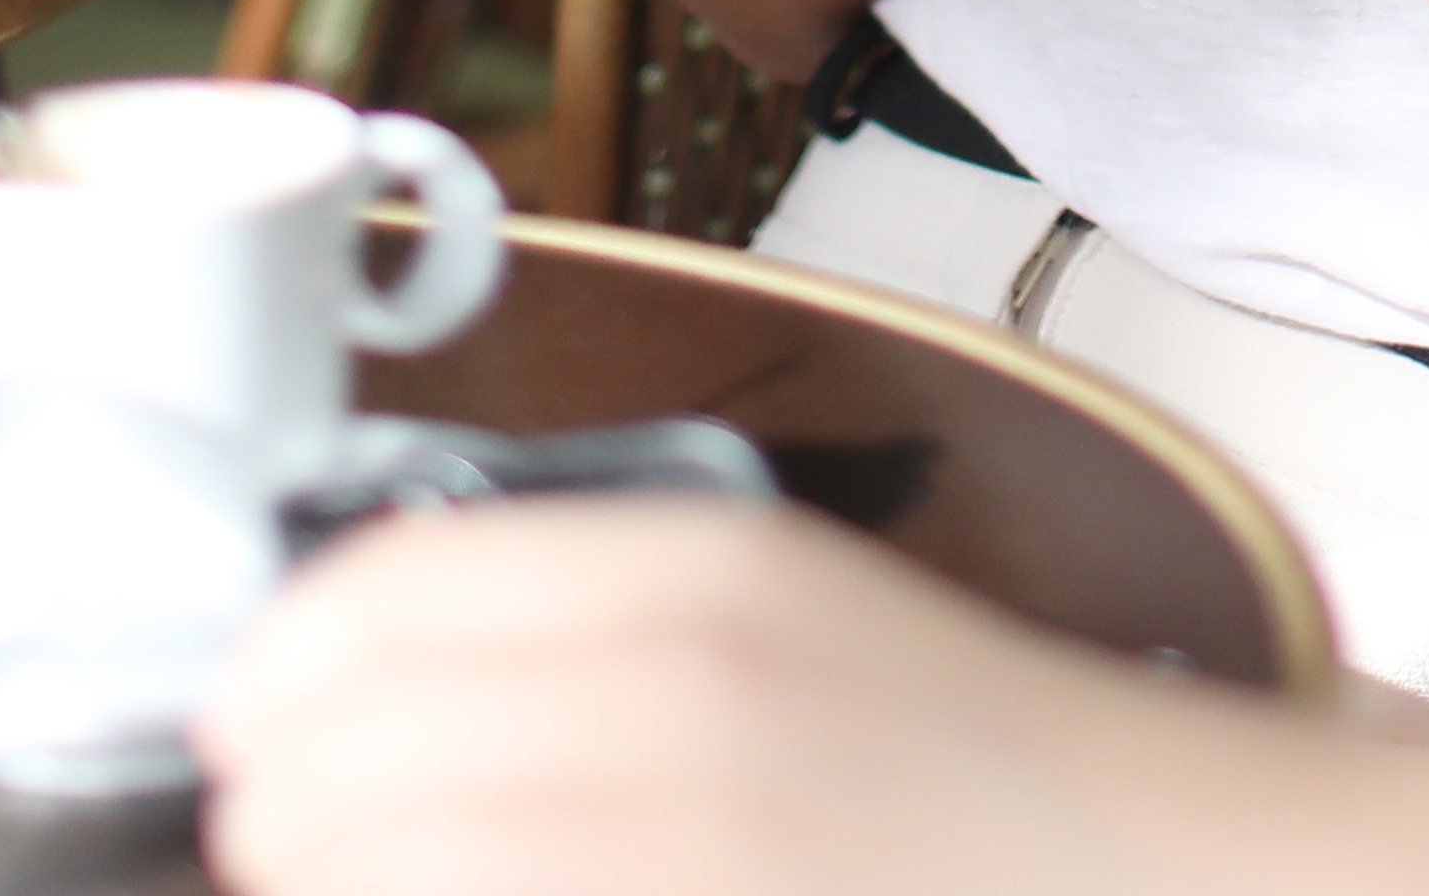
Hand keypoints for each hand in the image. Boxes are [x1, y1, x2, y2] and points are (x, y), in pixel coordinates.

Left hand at [196, 503, 1267, 895]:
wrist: (1179, 876)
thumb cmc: (977, 782)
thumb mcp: (783, 631)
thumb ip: (581, 640)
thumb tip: (330, 720)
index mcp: (689, 565)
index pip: (357, 606)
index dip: (269, 689)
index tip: (249, 747)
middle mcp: (672, 685)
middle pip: (328, 760)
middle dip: (284, 827)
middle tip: (310, 855)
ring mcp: (687, 830)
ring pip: (366, 866)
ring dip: (340, 882)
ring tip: (389, 891)